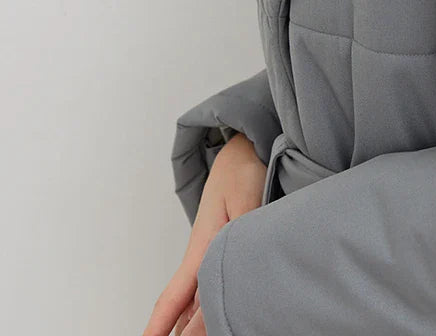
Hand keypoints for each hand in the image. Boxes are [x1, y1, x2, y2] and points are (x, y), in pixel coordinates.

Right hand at [143, 133, 267, 335]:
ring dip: (188, 323)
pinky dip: (200, 307)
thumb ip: (237, 240)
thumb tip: (225, 275)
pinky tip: (200, 321)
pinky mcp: (221, 243)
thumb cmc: (244, 169)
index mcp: (202, 247)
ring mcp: (209, 249)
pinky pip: (206, 285)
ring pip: (194, 297)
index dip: (160, 326)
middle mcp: (202, 252)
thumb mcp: (246, 204)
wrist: (245, 146)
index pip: (175, 297)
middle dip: (176, 332)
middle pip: (184, 305)